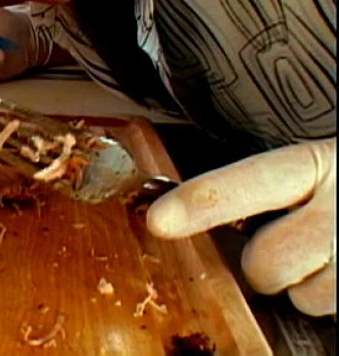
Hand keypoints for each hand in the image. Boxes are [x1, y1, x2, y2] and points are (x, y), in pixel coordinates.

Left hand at [147, 139, 335, 316]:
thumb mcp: (321, 168)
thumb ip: (271, 188)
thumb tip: (185, 216)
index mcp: (321, 164)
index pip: (253, 182)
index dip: (203, 201)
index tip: (159, 220)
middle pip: (266, 263)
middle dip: (266, 266)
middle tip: (293, 246)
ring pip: (305, 299)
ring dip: (312, 287)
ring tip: (337, 256)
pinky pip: (334, 316)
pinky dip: (337, 303)